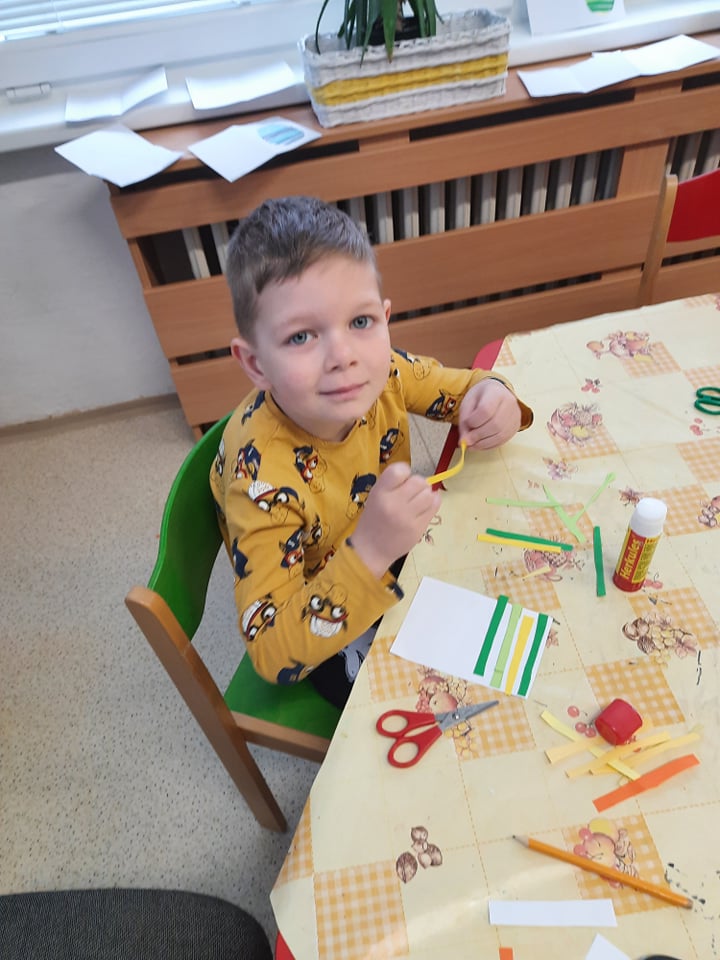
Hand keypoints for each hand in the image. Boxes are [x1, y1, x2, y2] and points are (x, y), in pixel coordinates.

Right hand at [351, 462, 440, 577]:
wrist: (371, 549)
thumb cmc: (374, 520)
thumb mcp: (376, 496)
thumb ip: (393, 484)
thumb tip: (419, 479)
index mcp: (380, 492)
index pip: (400, 470)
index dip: (404, 472)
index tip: (402, 480)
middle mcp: (394, 503)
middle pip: (419, 481)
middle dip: (418, 484)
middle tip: (411, 493)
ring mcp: (407, 517)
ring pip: (429, 494)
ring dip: (426, 494)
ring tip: (417, 502)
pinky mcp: (418, 528)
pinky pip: (434, 507)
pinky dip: (432, 503)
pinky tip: (424, 507)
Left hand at [458, 379, 520, 450]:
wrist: (497, 392)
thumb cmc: (481, 397)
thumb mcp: (468, 403)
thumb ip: (464, 421)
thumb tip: (465, 441)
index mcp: (496, 393)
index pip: (485, 410)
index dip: (473, 421)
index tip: (466, 424)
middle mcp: (509, 403)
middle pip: (495, 425)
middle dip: (478, 436)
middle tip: (466, 441)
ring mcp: (515, 416)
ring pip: (500, 435)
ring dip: (483, 444)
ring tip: (471, 444)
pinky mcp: (516, 426)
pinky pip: (503, 440)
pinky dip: (489, 446)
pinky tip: (480, 444)